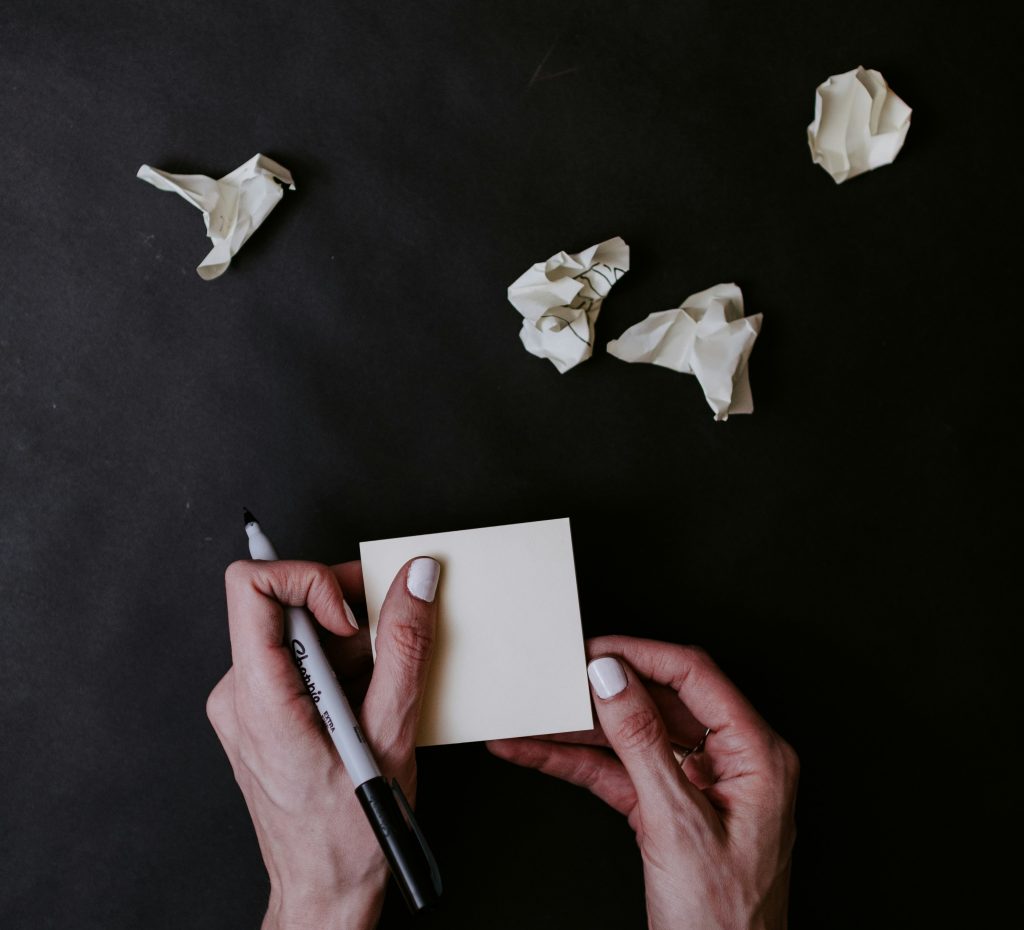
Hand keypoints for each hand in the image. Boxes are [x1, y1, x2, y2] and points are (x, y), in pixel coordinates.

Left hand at [206, 556, 439, 929]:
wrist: (323, 891)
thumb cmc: (347, 836)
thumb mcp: (392, 735)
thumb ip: (405, 648)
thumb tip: (416, 582)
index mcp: (258, 699)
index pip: (253, 586)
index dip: (310, 579)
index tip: (352, 614)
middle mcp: (237, 695)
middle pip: (282, 604)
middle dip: (345, 611)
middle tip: (389, 639)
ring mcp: (245, 705)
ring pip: (294, 630)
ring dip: (349, 645)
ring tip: (381, 691)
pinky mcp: (259, 712)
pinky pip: (296, 658)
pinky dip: (340, 664)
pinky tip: (367, 703)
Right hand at [488, 636, 797, 929]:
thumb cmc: (725, 925)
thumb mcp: (677, 825)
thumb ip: (643, 744)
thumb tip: (615, 680)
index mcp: (757, 756)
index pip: (695, 677)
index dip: (640, 656)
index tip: (594, 651)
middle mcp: (732, 763)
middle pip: (659, 702)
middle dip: (602, 693)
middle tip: (555, 679)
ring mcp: (698, 786)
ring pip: (633, 737)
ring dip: (580, 730)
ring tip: (532, 715)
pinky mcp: (668, 810)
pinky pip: (620, 773)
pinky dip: (579, 763)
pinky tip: (539, 751)